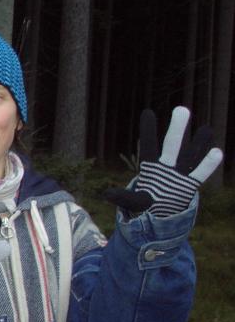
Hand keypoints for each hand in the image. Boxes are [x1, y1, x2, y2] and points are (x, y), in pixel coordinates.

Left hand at [105, 107, 222, 216]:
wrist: (161, 212)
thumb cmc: (146, 201)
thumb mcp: (133, 200)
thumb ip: (122, 197)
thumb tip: (105, 194)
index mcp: (149, 166)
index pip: (148, 146)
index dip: (148, 131)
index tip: (147, 112)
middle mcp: (167, 165)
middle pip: (172, 144)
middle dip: (177, 129)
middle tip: (181, 110)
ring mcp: (180, 172)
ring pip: (191, 153)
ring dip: (198, 143)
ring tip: (206, 130)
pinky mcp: (191, 183)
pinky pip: (201, 173)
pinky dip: (208, 164)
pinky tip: (216, 152)